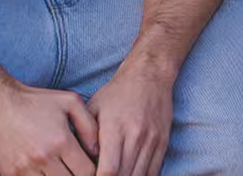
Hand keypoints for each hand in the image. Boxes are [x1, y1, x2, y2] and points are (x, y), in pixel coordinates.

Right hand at [0, 80, 99, 175]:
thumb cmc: (34, 101)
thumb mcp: (70, 103)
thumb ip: (90, 126)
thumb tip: (98, 151)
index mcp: (61, 141)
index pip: (87, 172)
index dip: (95, 174)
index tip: (96, 170)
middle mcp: (43, 158)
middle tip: (79, 170)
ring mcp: (24, 168)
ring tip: (64, 171)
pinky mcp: (9, 174)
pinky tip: (48, 173)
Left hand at [83, 59, 174, 175]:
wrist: (149, 75)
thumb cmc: (116, 93)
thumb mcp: (92, 110)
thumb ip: (85, 137)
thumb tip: (79, 163)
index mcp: (114, 128)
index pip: (108, 169)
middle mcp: (136, 136)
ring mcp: (152, 140)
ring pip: (140, 175)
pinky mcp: (163, 141)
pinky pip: (154, 170)